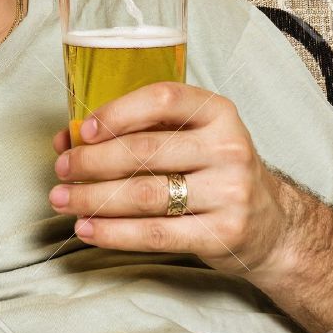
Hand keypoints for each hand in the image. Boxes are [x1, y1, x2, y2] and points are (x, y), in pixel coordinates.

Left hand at [49, 81, 287, 274]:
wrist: (271, 225)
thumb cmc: (213, 173)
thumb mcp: (191, 139)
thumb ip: (137, 131)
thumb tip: (67, 139)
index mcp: (218, 112)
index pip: (163, 100)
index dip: (117, 113)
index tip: (82, 131)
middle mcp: (228, 147)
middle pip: (145, 151)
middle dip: (92, 162)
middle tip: (61, 170)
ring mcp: (229, 192)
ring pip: (145, 195)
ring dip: (93, 198)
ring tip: (63, 200)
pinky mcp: (222, 233)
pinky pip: (155, 233)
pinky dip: (113, 233)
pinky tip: (87, 229)